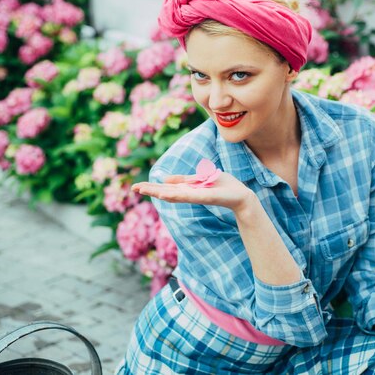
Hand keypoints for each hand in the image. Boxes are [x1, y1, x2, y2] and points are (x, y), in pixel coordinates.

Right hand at [131, 172, 254, 211]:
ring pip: (174, 195)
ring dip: (159, 192)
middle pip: (165, 192)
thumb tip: (164, 178)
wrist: (240, 196)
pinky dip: (176, 195)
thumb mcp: (200, 178)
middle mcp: (189, 194)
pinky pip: (189, 196)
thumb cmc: (223, 186)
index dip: (151, 187)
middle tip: (133, 188)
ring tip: (144, 190)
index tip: (135, 186)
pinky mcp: (205, 197)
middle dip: (150, 190)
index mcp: (187, 188)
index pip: (165, 187)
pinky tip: (165, 194)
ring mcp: (196, 196)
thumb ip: (184, 179)